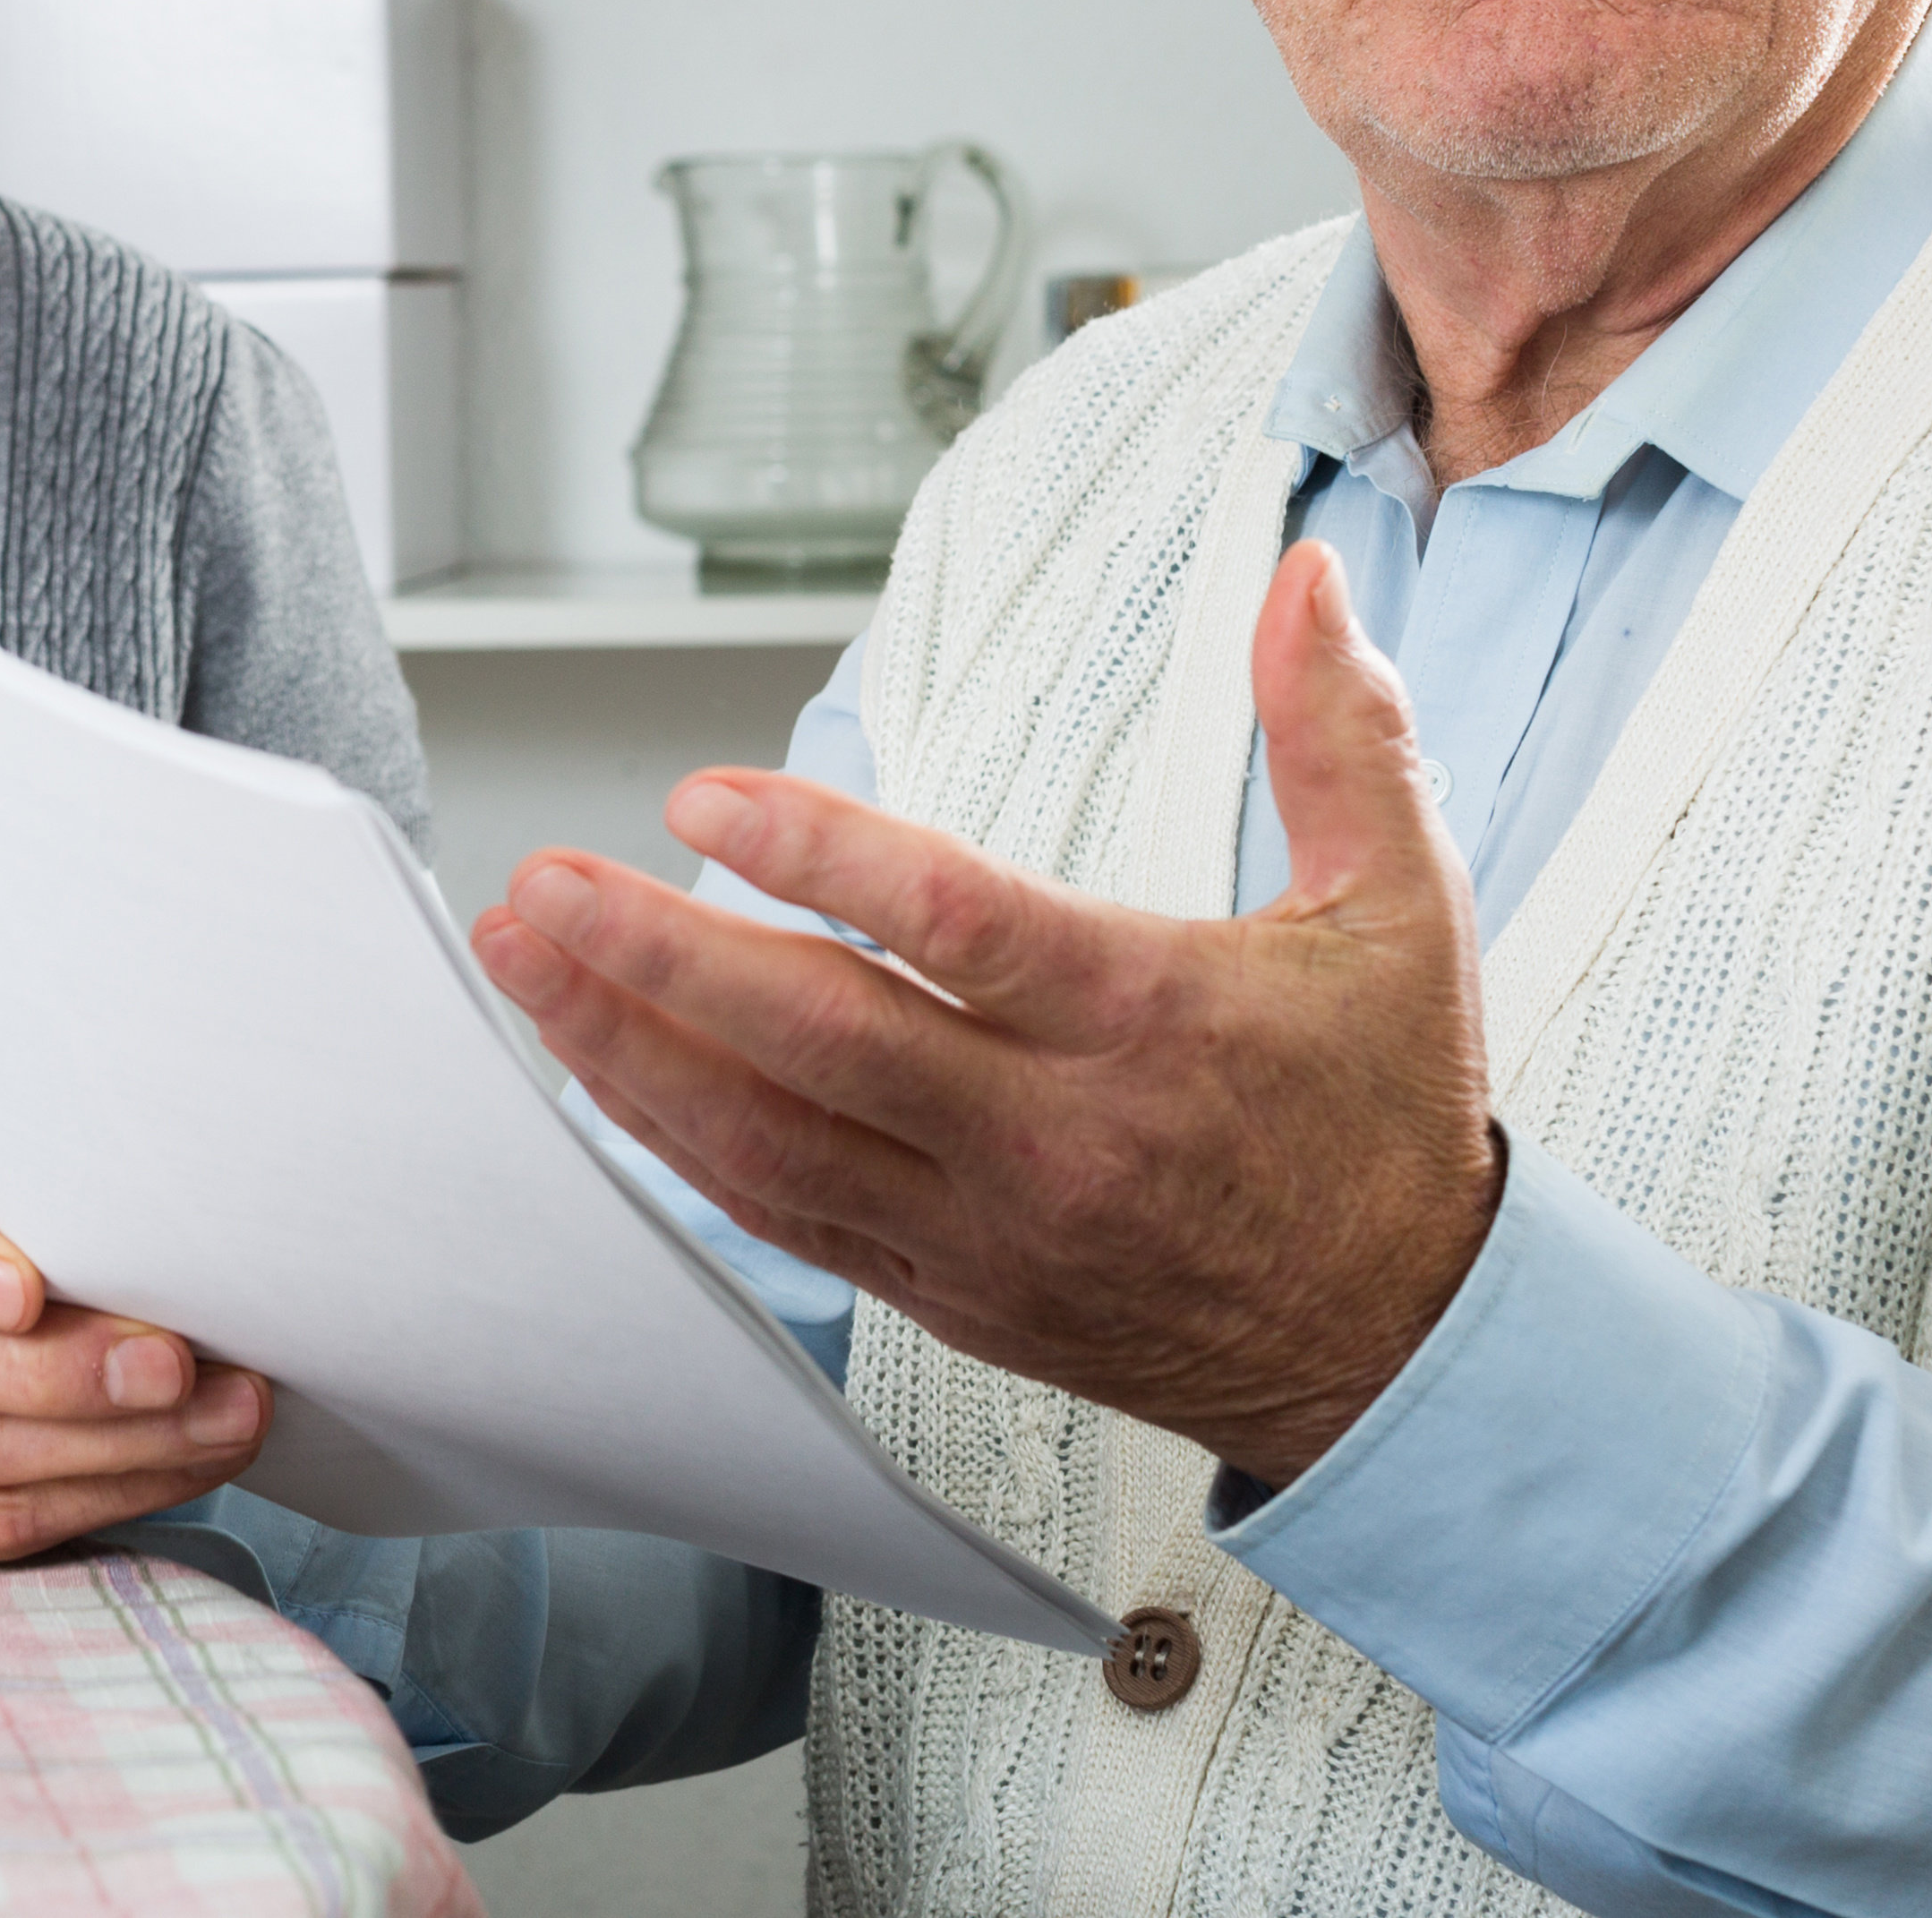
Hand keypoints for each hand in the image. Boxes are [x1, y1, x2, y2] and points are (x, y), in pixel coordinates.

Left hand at [471, 542, 1500, 1488]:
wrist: (1402, 1352)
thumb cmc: (1386, 1117)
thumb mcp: (1407, 908)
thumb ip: (1343, 733)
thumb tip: (1309, 579)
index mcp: (1152, 1020)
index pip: (959, 930)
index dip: (821, 858)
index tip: (701, 798)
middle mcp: (1052, 1137)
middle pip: (823, 1042)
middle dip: (660, 958)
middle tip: (543, 882)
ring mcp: (986, 1230)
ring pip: (769, 1138)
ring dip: (627, 1046)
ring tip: (524, 955)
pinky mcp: (944, 1292)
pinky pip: (780, 1213)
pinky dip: (674, 1137)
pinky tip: (595, 1066)